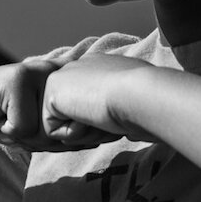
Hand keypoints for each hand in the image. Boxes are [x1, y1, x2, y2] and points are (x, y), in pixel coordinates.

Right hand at [0, 61, 117, 151]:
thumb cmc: (4, 121)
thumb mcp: (42, 131)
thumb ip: (71, 133)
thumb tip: (100, 136)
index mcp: (68, 80)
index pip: (84, 127)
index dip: (62, 141)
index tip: (37, 133)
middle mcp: (56, 71)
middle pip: (65, 132)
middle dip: (41, 142)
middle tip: (18, 128)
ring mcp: (36, 72)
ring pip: (46, 131)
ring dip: (23, 138)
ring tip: (9, 122)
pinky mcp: (16, 79)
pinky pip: (23, 128)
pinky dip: (7, 132)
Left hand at [41, 53, 156, 145]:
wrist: (141, 95)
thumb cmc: (149, 103)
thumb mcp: (137, 104)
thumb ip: (124, 110)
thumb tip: (131, 130)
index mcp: (102, 67)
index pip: (94, 103)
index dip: (106, 120)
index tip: (123, 117)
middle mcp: (81, 67)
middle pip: (78, 114)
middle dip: (94, 127)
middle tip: (113, 118)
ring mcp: (64, 76)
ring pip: (66, 124)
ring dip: (86, 132)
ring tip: (103, 117)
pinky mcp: (51, 92)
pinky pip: (54, 131)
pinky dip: (74, 134)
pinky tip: (89, 118)